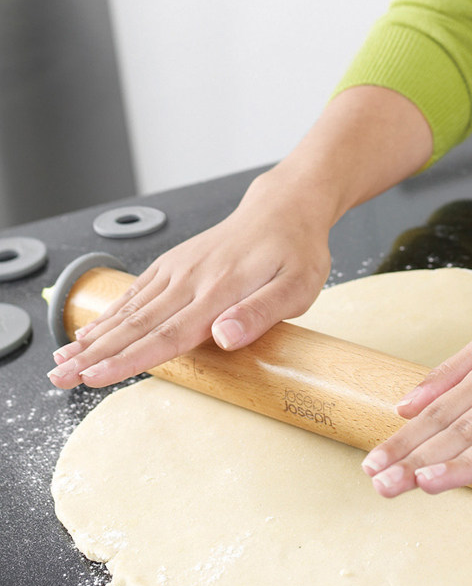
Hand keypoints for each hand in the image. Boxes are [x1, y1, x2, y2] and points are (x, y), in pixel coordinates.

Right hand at [48, 170, 331, 388]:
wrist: (284, 207)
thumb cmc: (296, 251)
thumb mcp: (297, 287)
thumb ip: (260, 313)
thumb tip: (224, 337)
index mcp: (219, 291)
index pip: (168, 334)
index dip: (131, 359)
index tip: (97, 377)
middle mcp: (191, 280)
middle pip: (137, 325)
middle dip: (95, 354)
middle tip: (60, 377)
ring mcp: (179, 270)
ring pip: (129, 309)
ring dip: (93, 336)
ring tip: (62, 360)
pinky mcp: (176, 264)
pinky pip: (136, 292)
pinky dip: (110, 313)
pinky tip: (91, 329)